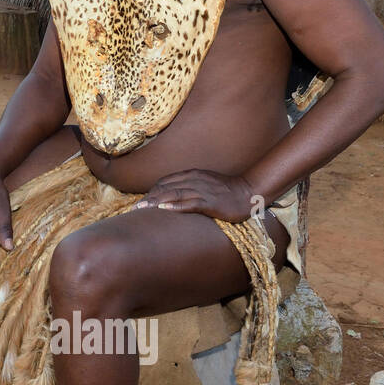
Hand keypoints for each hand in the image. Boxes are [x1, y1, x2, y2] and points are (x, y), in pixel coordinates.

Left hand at [133, 169, 261, 223]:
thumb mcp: (204, 183)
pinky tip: (164, 210)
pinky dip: (176, 206)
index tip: (140, 202)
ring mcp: (202, 190)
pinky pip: (190, 203)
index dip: (151, 191)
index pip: (164, 182)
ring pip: (174, 194)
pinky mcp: (211, 202)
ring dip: (156, 202)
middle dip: (149, 197)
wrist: (249, 191)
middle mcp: (194, 180)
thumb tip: (171, 195)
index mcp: (191, 175)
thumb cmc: (226, 190)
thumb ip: (188, 186)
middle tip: (134, 208)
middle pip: (165, 187)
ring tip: (142, 209)